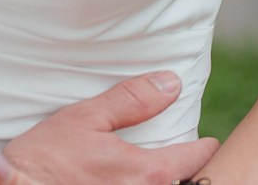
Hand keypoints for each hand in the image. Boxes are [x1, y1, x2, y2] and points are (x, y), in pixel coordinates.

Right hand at [0, 72, 218, 184]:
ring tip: (167, 172)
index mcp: (147, 172)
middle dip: (189, 171)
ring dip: (167, 180)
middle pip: (183, 183)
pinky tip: (128, 178)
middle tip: (192, 159)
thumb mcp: (85, 118)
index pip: (193, 159)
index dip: (205, 148)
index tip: (211, 142)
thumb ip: (131, 101)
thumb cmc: (46, 157)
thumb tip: (171, 83)